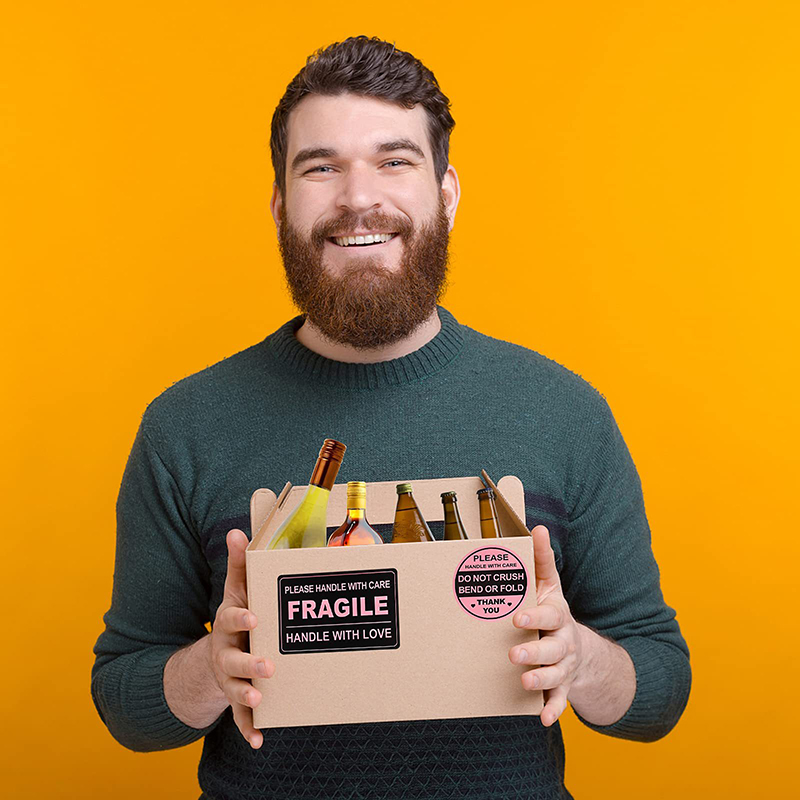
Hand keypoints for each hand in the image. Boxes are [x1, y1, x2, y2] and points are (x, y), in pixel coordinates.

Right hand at [208, 528, 275, 748]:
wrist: (214, 655)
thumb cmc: (238, 616)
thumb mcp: (237, 590)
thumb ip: (240, 563)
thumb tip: (237, 530)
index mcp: (229, 624)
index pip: (231, 618)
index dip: (242, 618)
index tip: (255, 616)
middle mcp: (225, 652)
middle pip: (234, 659)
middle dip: (249, 662)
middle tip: (268, 666)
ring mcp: (229, 678)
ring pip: (236, 689)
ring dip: (247, 696)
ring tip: (261, 700)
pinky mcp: (235, 699)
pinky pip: (239, 717)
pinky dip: (247, 730)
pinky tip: (259, 741)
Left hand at [509, 525, 583, 726]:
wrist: (581, 648)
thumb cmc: (552, 611)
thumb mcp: (549, 585)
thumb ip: (541, 559)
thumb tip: (537, 527)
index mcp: (557, 615)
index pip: (548, 615)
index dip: (534, 616)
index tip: (517, 618)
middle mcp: (563, 641)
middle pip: (552, 648)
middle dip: (534, 652)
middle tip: (514, 655)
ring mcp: (565, 665)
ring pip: (555, 674)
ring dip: (540, 679)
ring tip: (524, 682)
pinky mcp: (563, 686)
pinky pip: (560, 700)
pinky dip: (553, 709)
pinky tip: (542, 719)